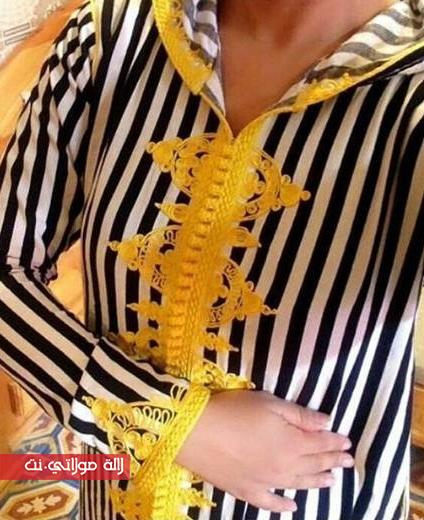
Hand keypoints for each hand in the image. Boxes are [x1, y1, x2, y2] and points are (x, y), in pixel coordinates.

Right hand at [175, 389, 352, 512]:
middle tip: (347, 462)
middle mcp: (284, 467)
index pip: (320, 443)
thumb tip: (327, 423)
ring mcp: (265, 482)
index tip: (347, 442)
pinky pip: (270, 502)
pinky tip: (292, 505)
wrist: (196, 432)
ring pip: (298, 484)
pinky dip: (282, 505)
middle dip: (332, 461)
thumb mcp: (269, 404)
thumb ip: (300, 415)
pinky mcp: (246, 490)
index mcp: (292, 443)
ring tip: (331, 481)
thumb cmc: (234, 411)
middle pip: (313, 464)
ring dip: (316, 482)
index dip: (334, 441)